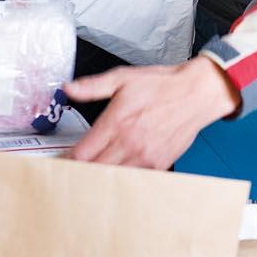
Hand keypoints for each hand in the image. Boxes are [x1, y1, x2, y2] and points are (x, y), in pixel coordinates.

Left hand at [64, 58, 240, 167]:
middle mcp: (129, 143)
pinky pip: (133, 178)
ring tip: (89, 174)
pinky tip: (115, 172)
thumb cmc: (162, 86)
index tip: (60, 160)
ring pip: (112, 178)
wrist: (197, 94)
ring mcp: (145, 157)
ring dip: (99, 177)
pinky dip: (121, 178)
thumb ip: (93, 86)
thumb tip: (68, 89)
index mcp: (116, 122)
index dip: (66, 159)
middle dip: (78, 171)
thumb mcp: (123, 77)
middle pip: (93, 170)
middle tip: (69, 170)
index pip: (81, 153)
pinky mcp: (158, 164)